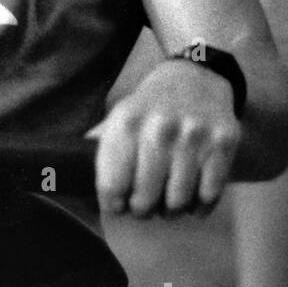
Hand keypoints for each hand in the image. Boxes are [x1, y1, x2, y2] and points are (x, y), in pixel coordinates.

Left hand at [88, 60, 240, 217]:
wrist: (198, 75)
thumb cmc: (151, 106)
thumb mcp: (119, 116)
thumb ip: (98, 147)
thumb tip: (64, 176)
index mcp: (126, 123)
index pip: (111, 186)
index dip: (112, 204)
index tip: (117, 206)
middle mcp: (159, 128)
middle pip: (144, 200)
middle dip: (142, 210)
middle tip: (144, 206)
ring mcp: (193, 136)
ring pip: (177, 202)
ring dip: (171, 210)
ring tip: (167, 203)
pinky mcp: (223, 143)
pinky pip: (208, 195)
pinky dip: (199, 206)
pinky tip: (193, 199)